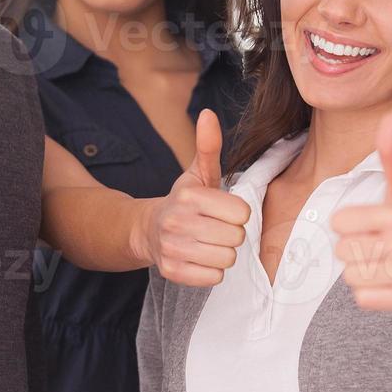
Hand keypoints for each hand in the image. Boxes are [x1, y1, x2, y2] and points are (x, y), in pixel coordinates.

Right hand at [141, 109, 250, 285]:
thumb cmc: (184, 201)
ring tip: (209, 242)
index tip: (223, 210)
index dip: (237, 212)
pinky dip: (212, 270)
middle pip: (236, 237)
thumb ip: (208, 146)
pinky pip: (214, 278)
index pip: (242, 213)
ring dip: (223, 253)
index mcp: (190, 196)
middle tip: (216, 227)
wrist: (149, 230)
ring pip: (227, 259)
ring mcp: (173, 249)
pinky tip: (201, 257)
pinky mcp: (172, 272)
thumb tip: (208, 113)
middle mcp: (178, 222)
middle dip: (231, 233)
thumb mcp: (198, 173)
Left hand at [333, 110, 391, 312]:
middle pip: (342, 250)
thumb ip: (390, 151)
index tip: (371, 223)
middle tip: (379, 244)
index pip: (338, 221)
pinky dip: (370, 292)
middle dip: (355, 247)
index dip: (350, 222)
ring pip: (350, 276)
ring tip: (384, 262)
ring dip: (362, 270)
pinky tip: (389, 280)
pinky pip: (362, 298)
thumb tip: (391, 114)